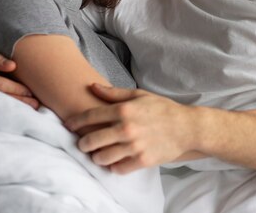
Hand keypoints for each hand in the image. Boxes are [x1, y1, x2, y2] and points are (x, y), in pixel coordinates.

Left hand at [65, 84, 195, 173]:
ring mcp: (134, 146)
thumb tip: (92, 87)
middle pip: (91, 140)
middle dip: (82, 143)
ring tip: (97, 153)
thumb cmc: (162, 109)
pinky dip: (112, 166)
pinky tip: (113, 161)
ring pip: (102, 157)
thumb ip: (114, 93)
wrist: (187, 128)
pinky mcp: (142, 161)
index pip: (90, 117)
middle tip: (82, 143)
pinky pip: (117, 168)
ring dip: (96, 156)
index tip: (68, 125)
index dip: (75, 122)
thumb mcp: (139, 95)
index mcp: (124, 110)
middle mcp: (126, 128)